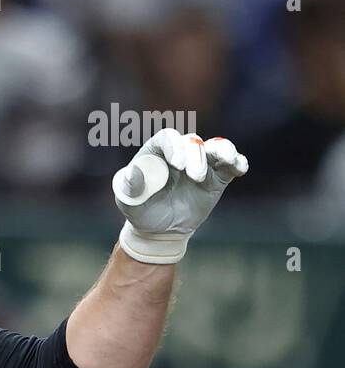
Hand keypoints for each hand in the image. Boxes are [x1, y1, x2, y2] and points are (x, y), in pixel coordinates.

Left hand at [112, 128, 247, 263]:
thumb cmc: (140, 209)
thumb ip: (129, 186)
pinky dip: (238, 162)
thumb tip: (132, 172)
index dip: (174, 146)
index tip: (177, 165)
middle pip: (192, 142)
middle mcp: (180, 153)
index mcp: (156, 153)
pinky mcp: (217, 177)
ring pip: (216, 146)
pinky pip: (231, 164)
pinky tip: (239, 168)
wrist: (159, 229)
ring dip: (223, 150)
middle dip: (196, 156)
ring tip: (226, 160)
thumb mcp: (128, 200)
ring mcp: (200, 163)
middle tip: (195, 177)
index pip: (167, 138)